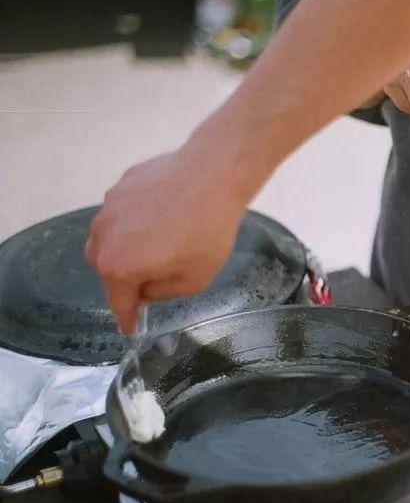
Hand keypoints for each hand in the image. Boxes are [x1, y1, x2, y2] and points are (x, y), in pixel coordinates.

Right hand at [85, 147, 255, 333]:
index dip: (127, 317)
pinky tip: (164, 216)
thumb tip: (146, 288)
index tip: (130, 327)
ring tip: (159, 243)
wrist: (213, 174)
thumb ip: (162, 292)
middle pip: (105, 267)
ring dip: (127, 246)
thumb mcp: (193, 280)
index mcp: (117, 266)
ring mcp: (109, 206)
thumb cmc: (207, 232)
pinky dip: (136, 220)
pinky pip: (123, 211)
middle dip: (124, 278)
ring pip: (110, 235)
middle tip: (151, 279)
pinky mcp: (122, 184)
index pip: (119, 301)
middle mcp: (103, 235)